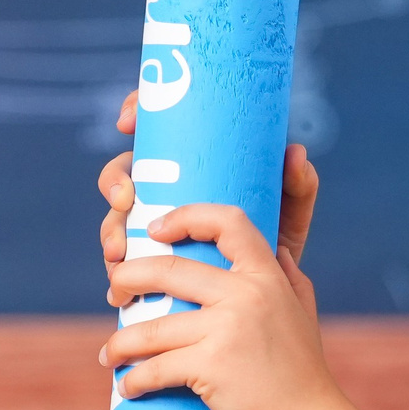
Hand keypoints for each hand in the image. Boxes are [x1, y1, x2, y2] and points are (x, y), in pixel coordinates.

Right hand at [100, 91, 319, 265]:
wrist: (269, 297)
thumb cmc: (278, 238)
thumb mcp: (289, 210)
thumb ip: (298, 183)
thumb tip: (294, 151)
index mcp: (193, 162)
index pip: (155, 125)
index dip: (133, 111)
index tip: (125, 122)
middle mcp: (167, 188)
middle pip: (125, 171)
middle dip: (114, 182)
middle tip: (125, 200)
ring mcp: (153, 223)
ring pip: (117, 217)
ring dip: (110, 231)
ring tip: (119, 253)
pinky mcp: (148, 259)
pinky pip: (121, 260)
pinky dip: (115, 272)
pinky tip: (116, 287)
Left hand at [100, 200, 347, 409]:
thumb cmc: (304, 373)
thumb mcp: (303, 312)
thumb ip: (288, 277)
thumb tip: (275, 247)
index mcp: (268, 277)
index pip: (228, 223)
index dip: (187, 217)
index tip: (157, 229)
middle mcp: (247, 295)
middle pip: (168, 269)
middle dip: (128, 277)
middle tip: (114, 293)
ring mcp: (227, 330)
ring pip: (151, 328)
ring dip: (120, 343)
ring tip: (110, 354)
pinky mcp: (210, 367)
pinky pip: (155, 368)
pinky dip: (134, 380)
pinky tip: (128, 387)